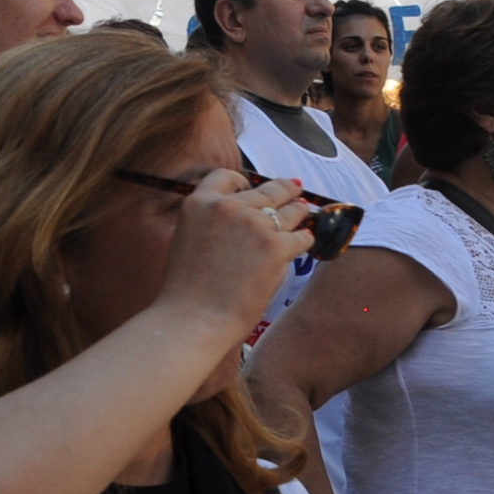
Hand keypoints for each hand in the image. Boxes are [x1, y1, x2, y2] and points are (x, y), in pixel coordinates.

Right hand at [155, 169, 313, 341]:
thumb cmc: (187, 291)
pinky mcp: (275, 246)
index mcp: (199, 202)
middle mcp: (227, 206)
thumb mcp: (187, 240)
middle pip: (265, 190)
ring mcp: (253, 224)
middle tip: (295, 189)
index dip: (243, 181)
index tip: (252, 187)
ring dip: (297, 211)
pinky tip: (306, 240)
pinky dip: (304, 239)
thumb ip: (210, 223)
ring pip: (288, 211)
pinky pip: (299, 237)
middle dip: (283, 189)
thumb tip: (241, 221)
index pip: (227, 176)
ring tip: (304, 210)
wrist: (195, 317)